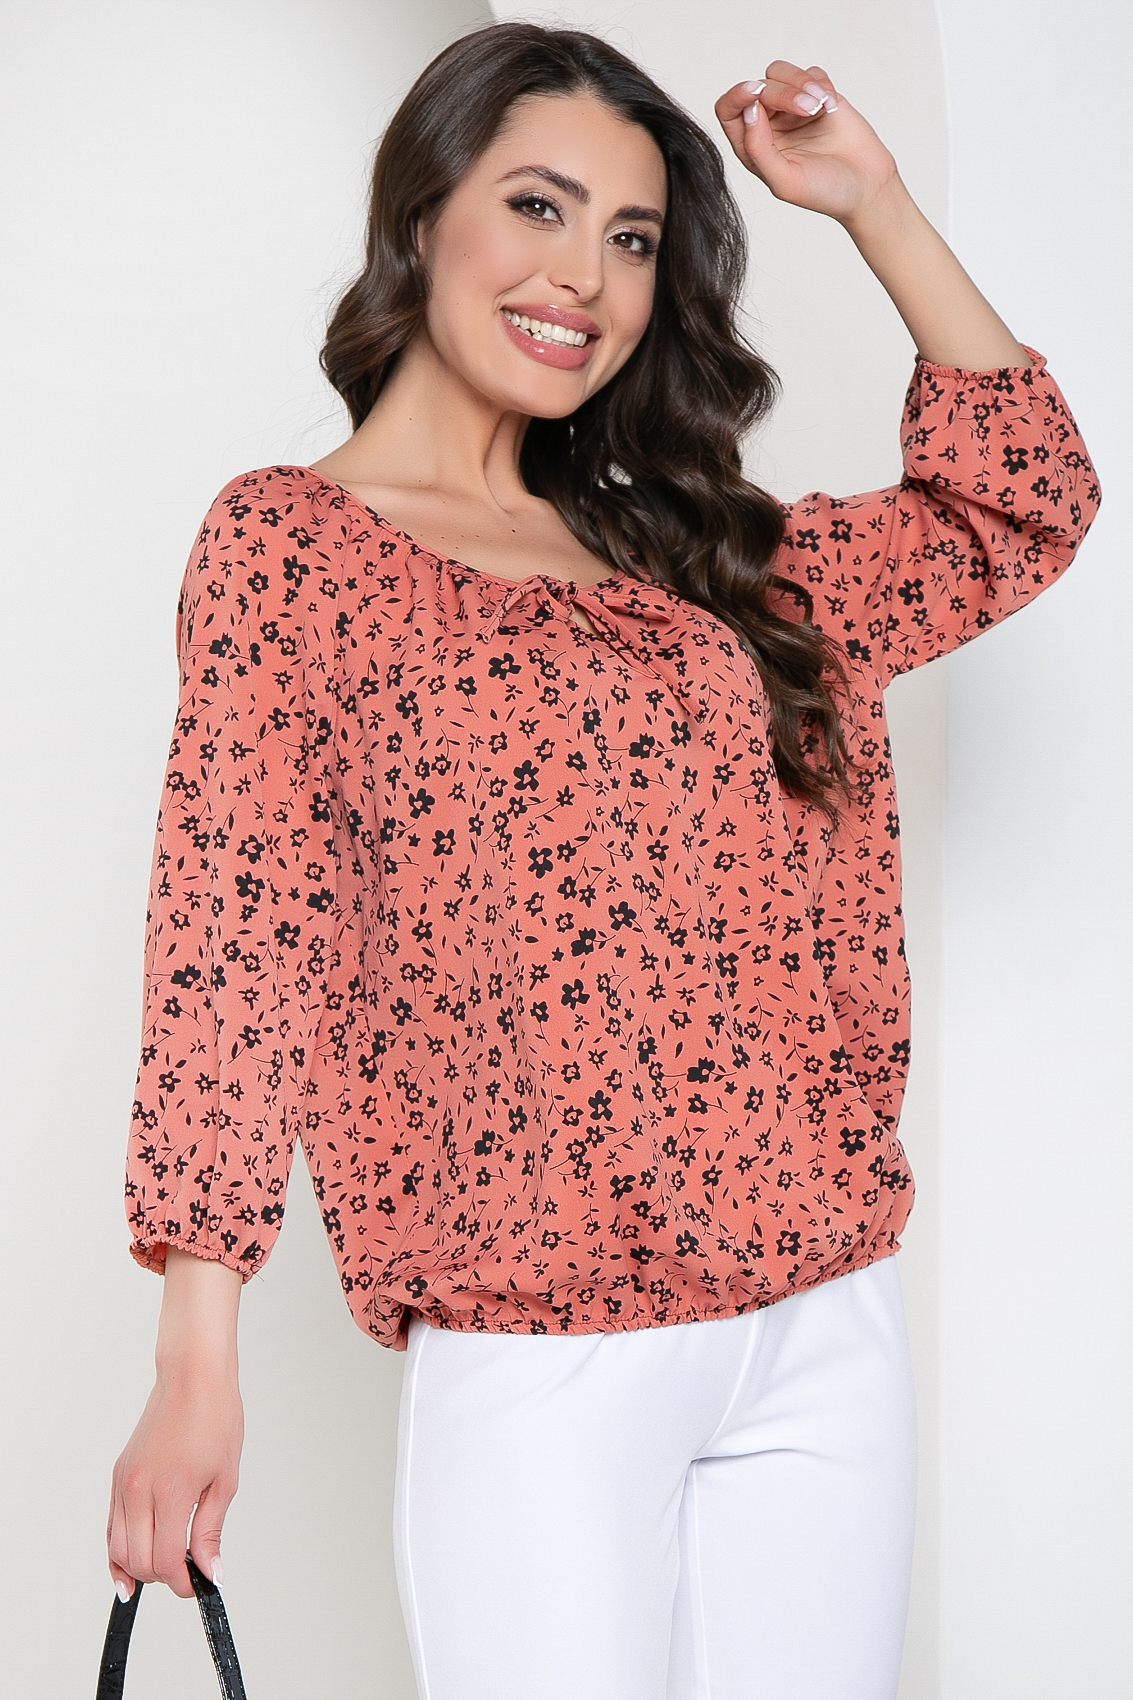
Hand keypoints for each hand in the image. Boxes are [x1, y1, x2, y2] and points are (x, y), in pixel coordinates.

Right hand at [107, 1248, 243, 1599]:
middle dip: (161, 1577)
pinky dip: (121, 1548)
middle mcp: (138, 1490)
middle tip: (186, 1572)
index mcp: (170, 1491)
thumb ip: (210, 1531)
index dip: (182, 1582)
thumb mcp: (225, 1479)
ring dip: (139, 1566)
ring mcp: (123, 1483)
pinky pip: (111, 1526)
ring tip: (165, 1566)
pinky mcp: (118, 1476)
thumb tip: (208, 1571)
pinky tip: (136, 1558)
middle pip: (137, 1561)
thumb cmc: (214, 1418)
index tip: (198, 1584)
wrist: (193, 1377)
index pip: (164, 1561)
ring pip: (117, 1549)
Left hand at [715, 61, 900, 228]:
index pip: (728, 110)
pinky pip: (810, 72)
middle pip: (759, 86)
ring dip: (800, 82)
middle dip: (783, 92)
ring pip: (780, 72)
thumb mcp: (785, 181)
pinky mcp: (818, 95)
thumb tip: (749, 110)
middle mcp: (767, 125)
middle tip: (809, 109)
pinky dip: (820, 83)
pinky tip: (832, 107)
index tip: (756, 92)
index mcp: (751, 147)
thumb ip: (759, 149)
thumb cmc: (824, 191)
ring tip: (820, 106)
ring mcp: (792, 108)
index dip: (737, 95)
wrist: (865, 186)